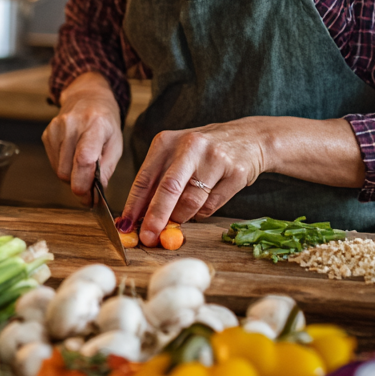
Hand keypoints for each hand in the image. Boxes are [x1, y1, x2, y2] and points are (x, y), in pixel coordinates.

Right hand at [42, 73, 122, 202]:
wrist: (88, 97)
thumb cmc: (105, 123)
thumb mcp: (116, 143)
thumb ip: (107, 169)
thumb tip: (96, 193)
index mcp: (95, 124)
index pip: (84, 159)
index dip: (84, 183)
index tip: (88, 198)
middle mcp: (72, 124)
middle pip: (67, 170)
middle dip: (79, 183)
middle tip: (90, 184)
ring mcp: (56, 128)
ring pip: (59, 170)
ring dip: (72, 175)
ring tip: (83, 163)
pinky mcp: (47, 133)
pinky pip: (53, 163)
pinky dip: (64, 165)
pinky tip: (73, 154)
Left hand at [121, 118, 266, 246]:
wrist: (249, 137)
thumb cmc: (204, 150)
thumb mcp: (177, 156)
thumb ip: (158, 181)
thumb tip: (139, 216)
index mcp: (168, 141)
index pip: (144, 178)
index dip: (133, 205)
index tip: (126, 226)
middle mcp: (190, 146)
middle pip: (168, 189)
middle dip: (155, 218)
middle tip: (148, 238)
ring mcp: (214, 158)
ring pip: (190, 201)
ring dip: (181, 218)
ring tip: (179, 219)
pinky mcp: (234, 172)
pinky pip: (211, 205)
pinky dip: (201, 213)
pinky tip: (202, 205)